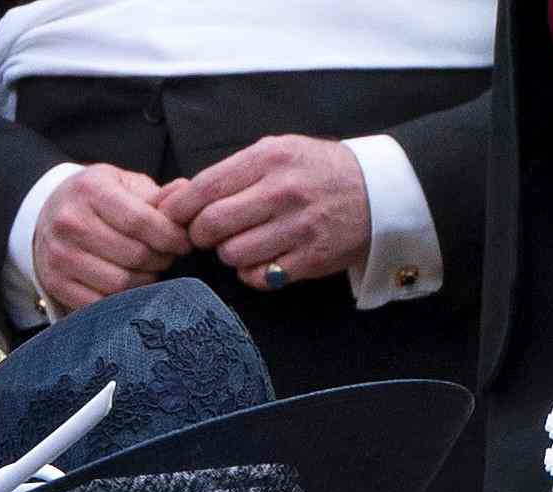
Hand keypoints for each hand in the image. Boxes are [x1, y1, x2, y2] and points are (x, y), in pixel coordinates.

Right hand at [26, 163, 188, 312]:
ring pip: (118, 283)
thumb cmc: (94, 199)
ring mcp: (60, 257)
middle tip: (168, 258)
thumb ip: (154, 194)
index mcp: (91, 191)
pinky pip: (98, 303)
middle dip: (160, 260)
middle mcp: (70, 223)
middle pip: (132, 255)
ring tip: (151, 271)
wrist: (46, 214)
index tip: (184, 242)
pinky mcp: (54, 283)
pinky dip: (121, 300)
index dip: (169, 236)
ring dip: (144, 282)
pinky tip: (130, 288)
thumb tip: (184, 193)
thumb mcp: (122, 184)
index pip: (140, 221)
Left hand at [172, 136, 373, 291]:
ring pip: (232, 254)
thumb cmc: (317, 172)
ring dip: (230, 253)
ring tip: (246, 241)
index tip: (174, 218)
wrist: (378, 191)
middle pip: (211, 225)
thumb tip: (175, 197)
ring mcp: (298, 226)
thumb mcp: (279, 153)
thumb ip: (232, 173)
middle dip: (201, 235)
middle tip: (209, 234)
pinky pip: (258, 277)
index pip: (205, 188)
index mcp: (270, 157)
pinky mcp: (309, 258)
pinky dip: (253, 273)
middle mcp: (283, 190)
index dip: (179, 209)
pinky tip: (265, 258)